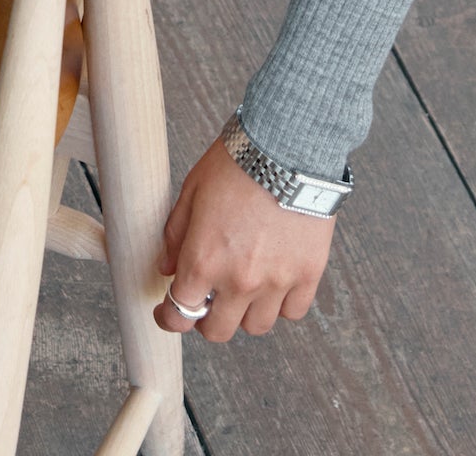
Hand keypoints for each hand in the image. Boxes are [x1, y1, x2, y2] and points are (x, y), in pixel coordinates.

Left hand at [153, 131, 333, 341]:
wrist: (287, 146)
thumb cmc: (235, 163)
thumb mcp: (192, 190)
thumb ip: (176, 234)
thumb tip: (167, 268)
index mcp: (204, 259)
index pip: (180, 314)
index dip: (168, 318)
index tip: (167, 313)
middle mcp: (240, 280)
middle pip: (218, 330)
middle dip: (205, 319)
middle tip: (205, 300)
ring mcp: (276, 281)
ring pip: (256, 327)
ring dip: (243, 313)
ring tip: (240, 289)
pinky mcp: (308, 275)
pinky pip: (292, 312)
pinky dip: (280, 304)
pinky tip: (272, 283)